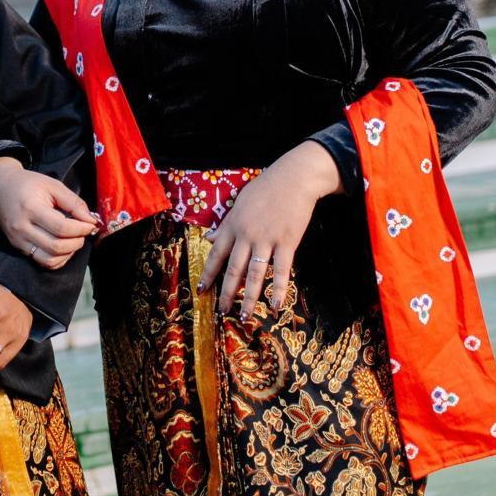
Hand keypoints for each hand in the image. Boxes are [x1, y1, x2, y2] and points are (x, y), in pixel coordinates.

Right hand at [0, 156, 98, 269]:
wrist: (0, 187)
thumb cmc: (28, 184)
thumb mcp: (53, 185)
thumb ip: (73, 202)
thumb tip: (90, 220)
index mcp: (31, 208)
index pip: (61, 228)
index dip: (81, 229)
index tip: (90, 224)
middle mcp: (22, 228)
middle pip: (56, 247)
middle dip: (77, 242)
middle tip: (84, 232)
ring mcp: (18, 240)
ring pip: (49, 260)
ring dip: (68, 253)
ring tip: (74, 239)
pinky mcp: (18, 247)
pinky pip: (41, 262)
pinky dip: (57, 259)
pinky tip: (64, 247)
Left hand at [197, 141, 341, 317]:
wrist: (294, 178)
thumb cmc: (266, 188)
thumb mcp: (239, 203)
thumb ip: (225, 224)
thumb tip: (209, 238)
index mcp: (233, 225)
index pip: (216, 254)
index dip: (208, 274)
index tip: (201, 289)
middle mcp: (246, 235)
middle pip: (233, 270)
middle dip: (226, 293)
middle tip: (222, 312)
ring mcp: (267, 240)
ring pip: (255, 275)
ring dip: (249, 298)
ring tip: (246, 316)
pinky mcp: (287, 243)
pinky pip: (281, 271)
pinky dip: (279, 290)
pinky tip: (276, 306)